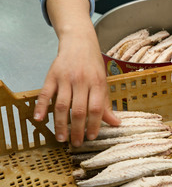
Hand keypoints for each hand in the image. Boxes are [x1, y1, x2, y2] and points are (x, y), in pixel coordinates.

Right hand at [33, 0, 120, 146]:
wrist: (79, 43)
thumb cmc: (93, 66)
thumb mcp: (103, 83)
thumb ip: (106, 104)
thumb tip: (116, 123)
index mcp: (97, 83)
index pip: (97, 108)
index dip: (94, 124)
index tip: (91, 137)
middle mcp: (82, 81)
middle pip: (79, 109)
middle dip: (77, 129)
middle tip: (76, 143)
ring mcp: (66, 78)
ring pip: (62, 105)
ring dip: (61, 124)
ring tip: (61, 138)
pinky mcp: (52, 75)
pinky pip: (45, 93)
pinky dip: (42, 107)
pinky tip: (40, 119)